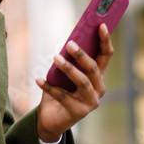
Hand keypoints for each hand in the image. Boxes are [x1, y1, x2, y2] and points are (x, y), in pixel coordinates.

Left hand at [34, 23, 113, 142]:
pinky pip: (63, 97)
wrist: (51, 118)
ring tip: (54, 57)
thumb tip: (68, 41)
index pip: (105, 56)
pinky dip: (49, 87)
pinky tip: (38, 79)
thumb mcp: (63, 73)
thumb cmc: (59, 90)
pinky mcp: (79, 113)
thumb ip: (68, 59)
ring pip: (82, 81)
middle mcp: (98, 89)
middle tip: (69, 44)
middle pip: (94, 68)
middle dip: (82, 55)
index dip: (105, 40)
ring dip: (68, 68)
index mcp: (97, 76)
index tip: (101, 24)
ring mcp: (90, 102)